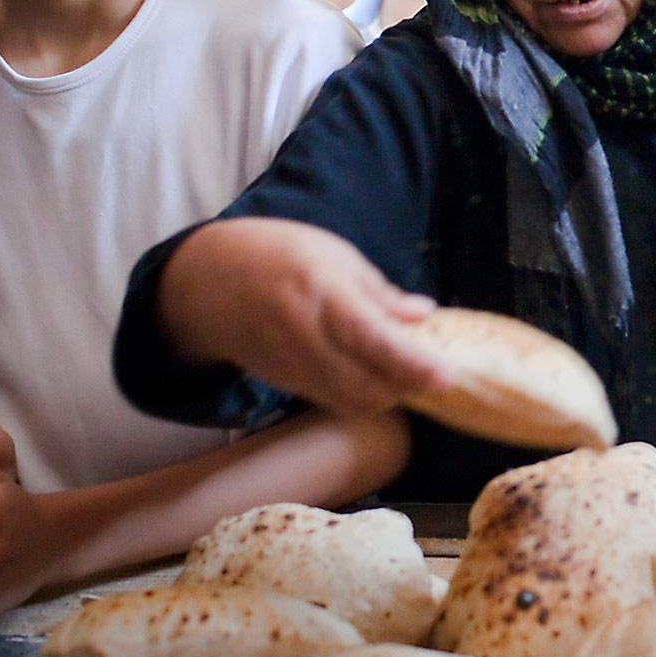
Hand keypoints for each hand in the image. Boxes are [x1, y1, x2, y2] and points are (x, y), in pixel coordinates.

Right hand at [159, 218, 447, 417]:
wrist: (207, 281)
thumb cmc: (279, 255)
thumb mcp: (334, 256)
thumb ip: (380, 293)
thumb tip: (424, 315)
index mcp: (322, 293)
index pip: (374, 339)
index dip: (413, 363)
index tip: (448, 374)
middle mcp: (304, 335)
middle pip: (366, 382)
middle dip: (407, 385)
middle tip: (437, 372)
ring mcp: (290, 364)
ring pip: (351, 400)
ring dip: (387, 395)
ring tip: (409, 375)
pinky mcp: (283, 382)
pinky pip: (332, 400)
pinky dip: (361, 396)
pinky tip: (377, 378)